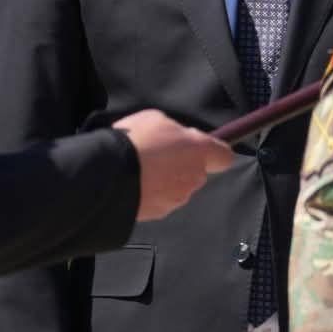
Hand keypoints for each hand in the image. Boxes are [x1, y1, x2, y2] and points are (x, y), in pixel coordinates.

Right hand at [113, 109, 234, 220]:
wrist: (107, 174)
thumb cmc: (134, 141)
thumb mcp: (155, 119)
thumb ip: (173, 130)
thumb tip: (173, 138)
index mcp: (200, 150)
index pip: (225, 156)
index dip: (215, 152)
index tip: (203, 149)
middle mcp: (195, 177)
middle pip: (197, 172)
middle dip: (182, 165)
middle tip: (158, 155)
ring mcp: (178, 197)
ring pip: (178, 187)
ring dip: (165, 180)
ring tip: (140, 169)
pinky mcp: (160, 212)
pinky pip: (160, 201)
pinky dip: (150, 194)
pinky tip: (133, 184)